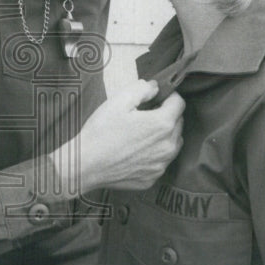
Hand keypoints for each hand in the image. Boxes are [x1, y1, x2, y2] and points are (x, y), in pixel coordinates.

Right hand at [51, 80, 184, 193]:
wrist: (85, 164)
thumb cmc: (101, 131)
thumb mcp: (118, 101)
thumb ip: (141, 89)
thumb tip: (154, 87)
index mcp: (162, 124)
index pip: (179, 103)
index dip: (168, 96)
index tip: (154, 98)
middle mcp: (168, 146)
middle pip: (178, 123)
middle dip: (166, 115)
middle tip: (144, 114)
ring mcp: (161, 165)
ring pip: (173, 143)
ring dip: (164, 135)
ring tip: (141, 133)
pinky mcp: (153, 178)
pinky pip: (161, 161)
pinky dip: (155, 153)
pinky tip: (136, 150)